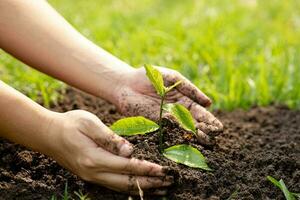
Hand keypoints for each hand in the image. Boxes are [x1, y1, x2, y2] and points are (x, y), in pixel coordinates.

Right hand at [45, 110, 171, 194]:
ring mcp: (92, 177)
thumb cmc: (70, 124)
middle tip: (170, 180)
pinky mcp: (92, 176)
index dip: (147, 169)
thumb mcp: (90, 124)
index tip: (164, 170)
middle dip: (151, 182)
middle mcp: (94, 173)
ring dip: (144, 188)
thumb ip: (110, 138)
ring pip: (122, 188)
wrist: (48, 135)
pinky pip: (115, 186)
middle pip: (128, 182)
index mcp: (95, 158)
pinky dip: (131, 188)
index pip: (127, 167)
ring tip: (162, 188)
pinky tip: (141, 187)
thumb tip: (130, 150)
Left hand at [116, 66, 222, 144]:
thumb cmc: (150, 77)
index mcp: (184, 101)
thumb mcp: (173, 78)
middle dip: (205, 130)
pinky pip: (169, 129)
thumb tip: (209, 103)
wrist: (127, 83)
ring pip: (183, 129)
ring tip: (205, 139)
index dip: (209, 120)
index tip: (218, 127)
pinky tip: (187, 134)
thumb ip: (190, 89)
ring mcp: (167, 119)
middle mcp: (177, 112)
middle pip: (194, 124)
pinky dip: (179, 132)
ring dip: (194, 135)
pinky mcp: (155, 124)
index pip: (200, 113)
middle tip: (213, 135)